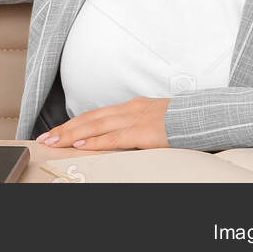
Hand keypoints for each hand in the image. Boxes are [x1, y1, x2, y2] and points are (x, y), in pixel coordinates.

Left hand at [34, 97, 172, 149]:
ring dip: (73, 134)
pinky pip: (116, 138)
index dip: (74, 123)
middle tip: (45, 138)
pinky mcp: (146, 132)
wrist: (208, 116)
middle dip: (65, 129)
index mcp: (132, 107)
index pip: (96, 115)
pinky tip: (83, 144)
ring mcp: (137, 119)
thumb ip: (138, 126)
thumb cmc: (185, 122)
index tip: (56, 132)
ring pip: (97, 126)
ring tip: (54, 141)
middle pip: (90, 119)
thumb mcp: (157, 120)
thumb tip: (122, 137)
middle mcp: (131, 110)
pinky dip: (97, 141)